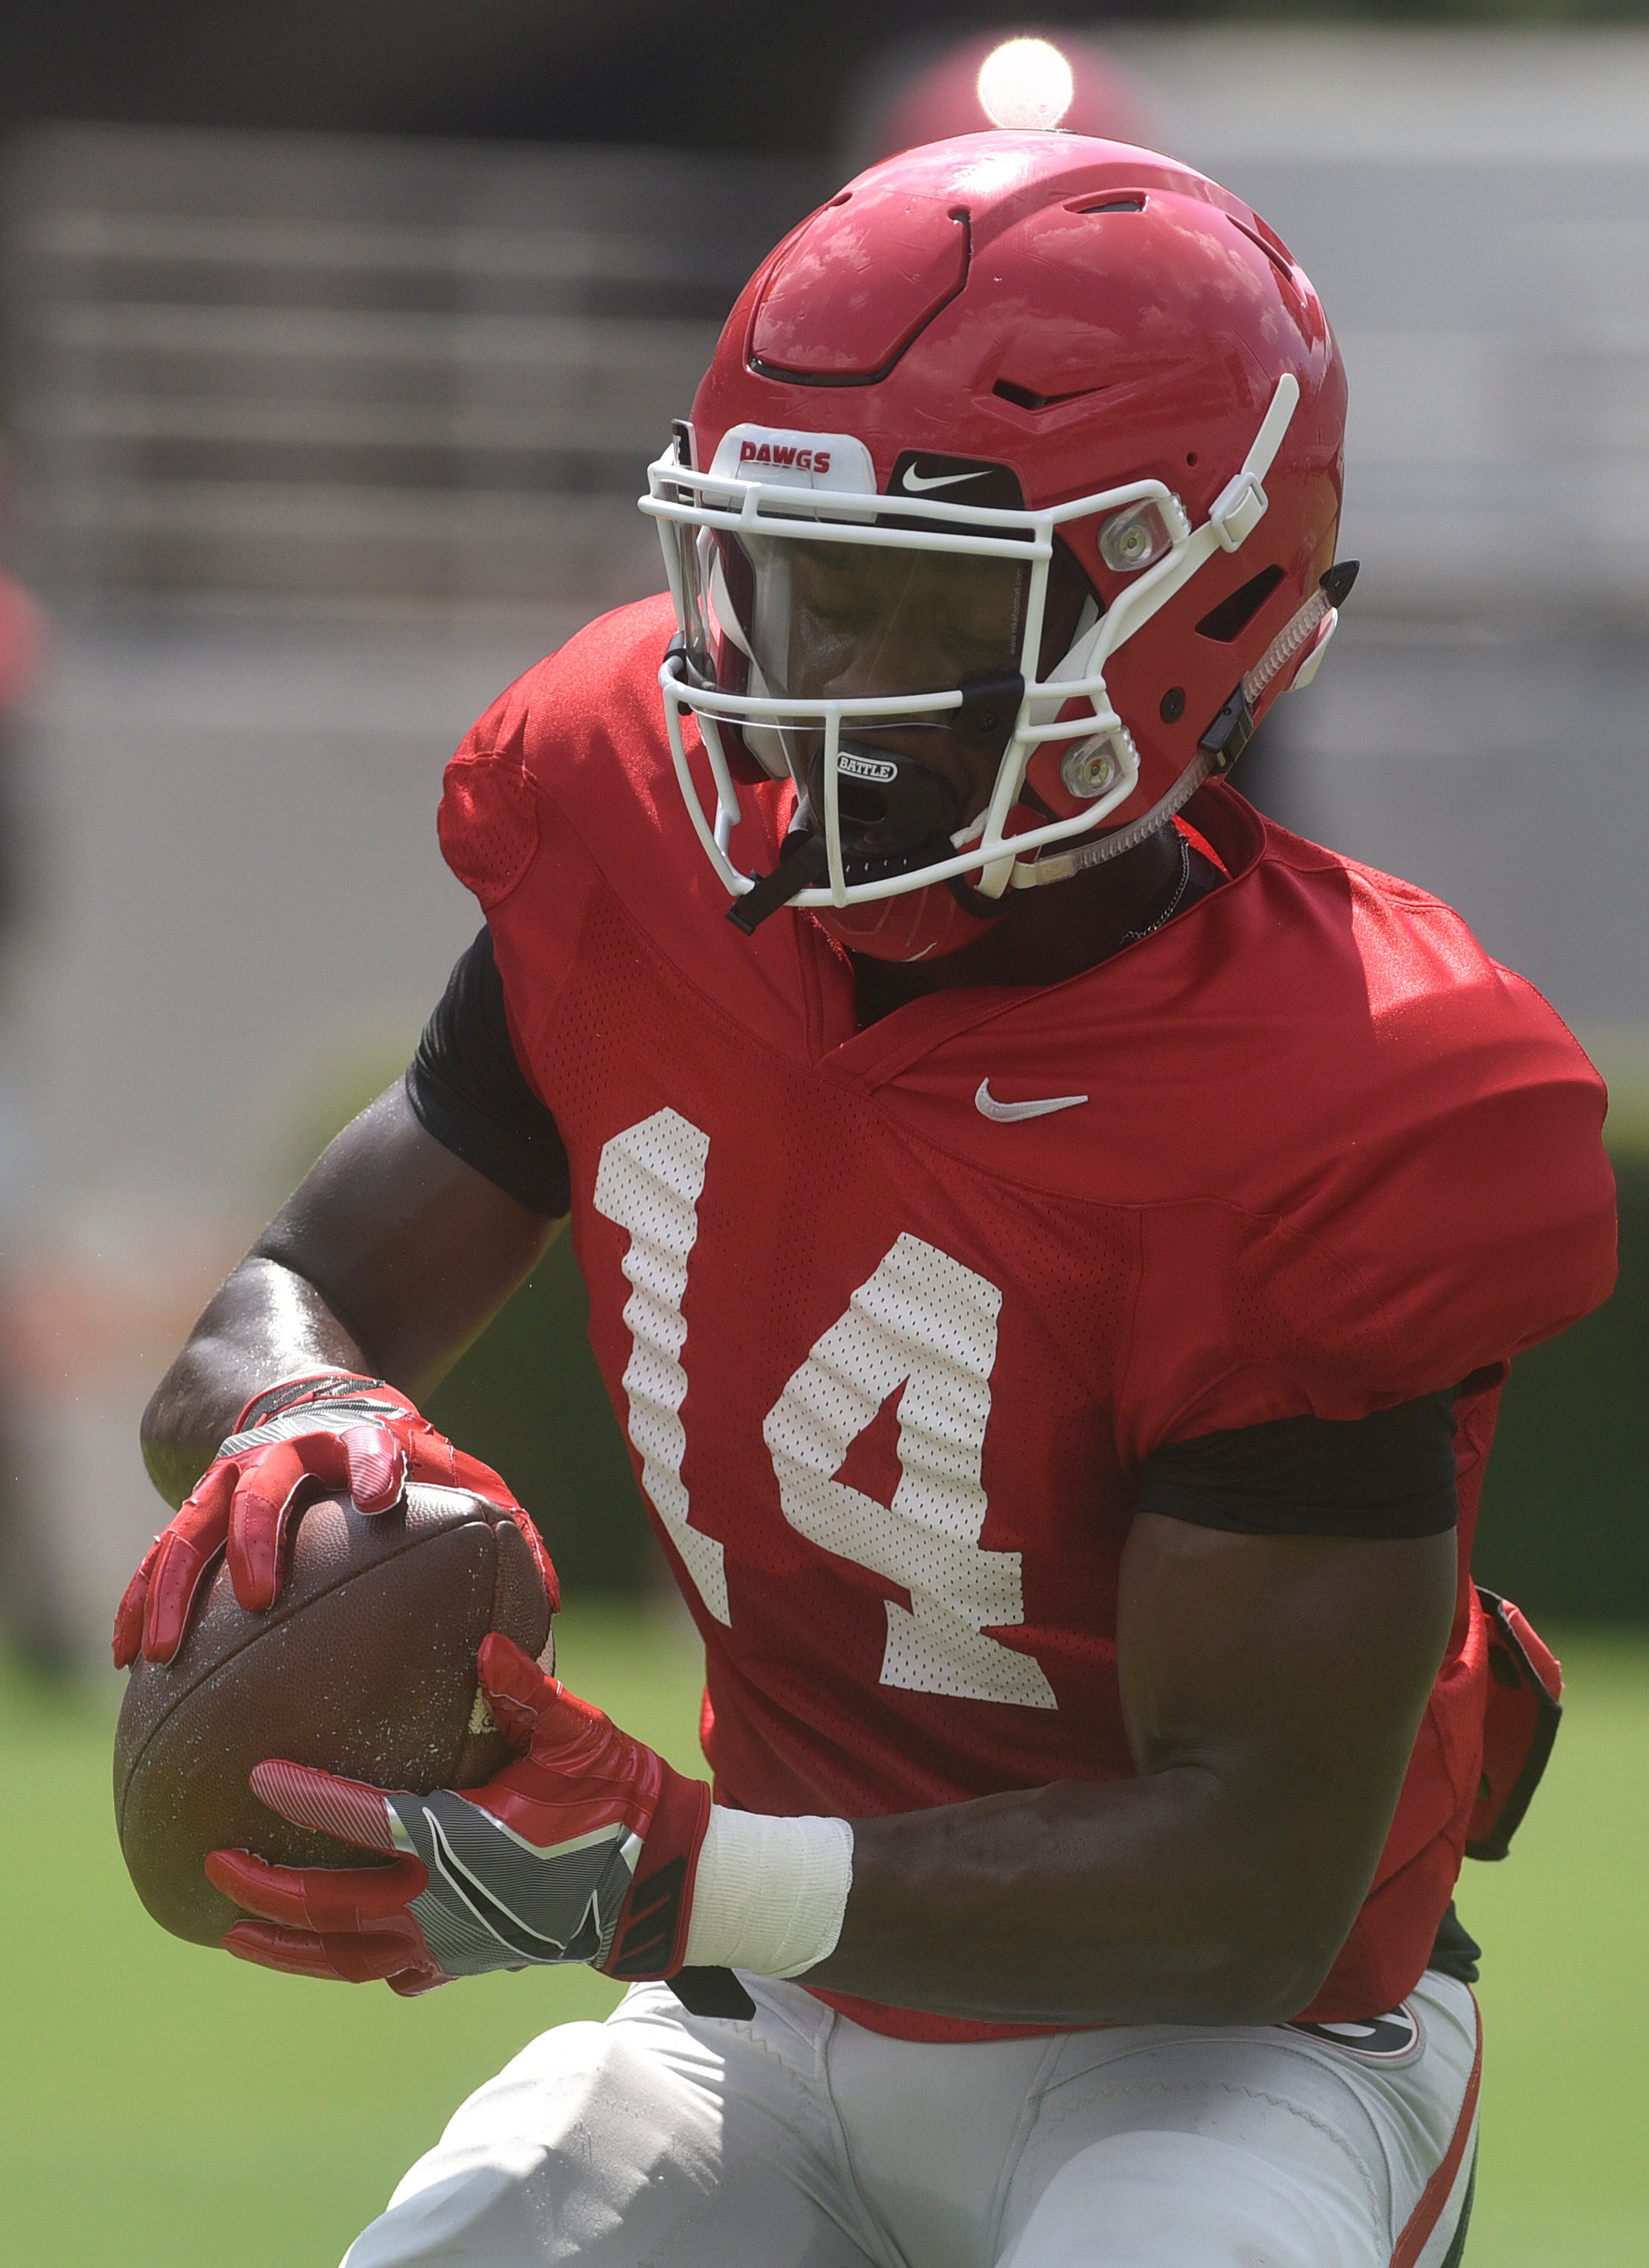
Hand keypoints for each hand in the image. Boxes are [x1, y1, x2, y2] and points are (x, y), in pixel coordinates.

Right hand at [114, 1371, 556, 1666]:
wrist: (285, 1381)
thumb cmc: (383, 1443)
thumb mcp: (437, 1459)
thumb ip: (493, 1513)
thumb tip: (552, 1598)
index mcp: (354, 1437)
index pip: (366, 1442)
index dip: (374, 1460)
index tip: (378, 1490)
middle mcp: (284, 1452)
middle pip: (263, 1486)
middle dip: (257, 1533)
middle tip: (254, 1591)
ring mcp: (229, 1478)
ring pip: (193, 1527)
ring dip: (175, 1586)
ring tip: (164, 1651)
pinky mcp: (192, 1503)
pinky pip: (159, 1557)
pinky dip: (140, 1601)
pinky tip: (126, 1655)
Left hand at [205, 1634, 710, 1994]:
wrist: (659, 1882)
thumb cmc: (617, 1798)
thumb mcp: (578, 1735)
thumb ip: (527, 1692)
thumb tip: (483, 1643)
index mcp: (461, 1841)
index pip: (365, 1820)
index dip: (308, 1799)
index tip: (258, 1778)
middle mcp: (443, 1902)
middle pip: (333, 1904)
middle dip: (267, 1886)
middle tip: (215, 1863)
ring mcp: (449, 1943)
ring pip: (346, 1957)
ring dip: (287, 1946)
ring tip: (234, 1932)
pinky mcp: (464, 1964)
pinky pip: (387, 1974)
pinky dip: (346, 1968)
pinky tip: (324, 1958)